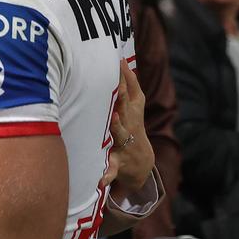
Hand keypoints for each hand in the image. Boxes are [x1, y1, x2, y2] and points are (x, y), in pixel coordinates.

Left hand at [101, 61, 153, 194]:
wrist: (140, 164)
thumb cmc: (131, 127)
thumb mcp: (134, 106)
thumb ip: (129, 84)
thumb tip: (121, 58)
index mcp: (130, 111)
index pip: (128, 90)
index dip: (125, 77)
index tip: (119, 61)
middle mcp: (130, 125)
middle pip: (125, 107)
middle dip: (121, 97)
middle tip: (117, 85)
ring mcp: (125, 143)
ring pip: (121, 133)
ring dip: (117, 127)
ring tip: (113, 119)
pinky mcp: (118, 162)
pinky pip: (111, 169)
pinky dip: (106, 175)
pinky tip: (99, 180)